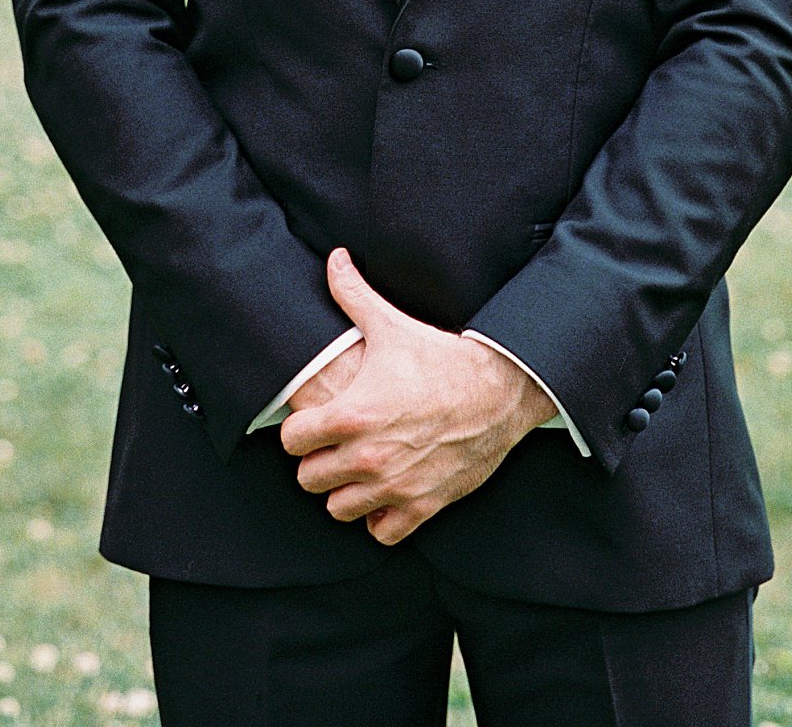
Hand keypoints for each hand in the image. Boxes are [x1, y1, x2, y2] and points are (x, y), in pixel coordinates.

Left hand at [280, 248, 552, 546]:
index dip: (298, 429)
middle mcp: (369, 457)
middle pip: (310, 478)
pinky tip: (385, 491)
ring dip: (344, 490)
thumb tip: (334, 259)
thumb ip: (353, 294)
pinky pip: (381, 531)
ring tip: (356, 468)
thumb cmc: (442, 357)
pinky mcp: (422, 506)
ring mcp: (395, 486)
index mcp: (353, 415)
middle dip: (318, 460)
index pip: (291, 441)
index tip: (312, 421)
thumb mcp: (393, 324)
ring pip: (339, 509)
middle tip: (334, 443)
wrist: (500, 389)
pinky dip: (378, 517)